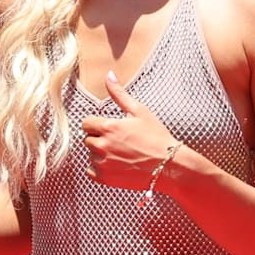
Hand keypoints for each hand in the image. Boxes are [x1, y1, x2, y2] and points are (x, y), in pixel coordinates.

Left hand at [81, 71, 177, 190]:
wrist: (168, 165)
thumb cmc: (156, 136)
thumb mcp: (139, 111)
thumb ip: (119, 94)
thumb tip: (108, 75)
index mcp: (108, 127)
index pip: (86, 123)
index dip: (97, 124)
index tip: (110, 128)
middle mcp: (102, 145)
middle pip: (88, 139)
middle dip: (99, 138)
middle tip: (119, 141)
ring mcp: (102, 164)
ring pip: (91, 155)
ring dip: (100, 153)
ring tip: (121, 153)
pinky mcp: (105, 179)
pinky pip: (91, 171)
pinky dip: (100, 168)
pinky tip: (116, 165)